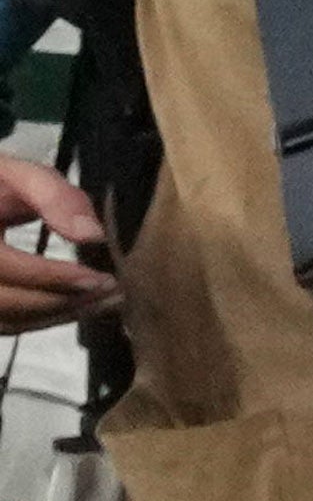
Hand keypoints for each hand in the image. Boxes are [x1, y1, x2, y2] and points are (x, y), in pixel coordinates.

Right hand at [0, 148, 120, 329]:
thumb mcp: (18, 176)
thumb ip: (53, 195)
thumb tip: (93, 234)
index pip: (4, 266)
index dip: (51, 276)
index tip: (100, 278)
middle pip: (7, 302)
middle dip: (63, 301)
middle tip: (114, 293)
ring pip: (10, 321)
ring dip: (60, 315)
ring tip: (108, 302)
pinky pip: (8, 325)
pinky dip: (46, 319)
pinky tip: (81, 306)